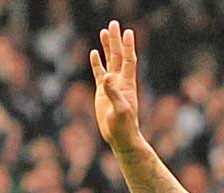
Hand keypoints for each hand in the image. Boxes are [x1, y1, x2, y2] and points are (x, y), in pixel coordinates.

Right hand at [90, 21, 140, 151]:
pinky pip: (99, 73)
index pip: (128, 60)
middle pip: (118, 56)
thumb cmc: (123, 126)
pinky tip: (94, 53)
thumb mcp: (119, 110)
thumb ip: (113, 93)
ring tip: (104, 32)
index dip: (128, 46)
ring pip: (109, 62)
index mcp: (127, 84)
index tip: (127, 32)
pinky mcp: (102, 92)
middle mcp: (120, 82)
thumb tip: (107, 76)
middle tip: (113, 24)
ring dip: (107, 47)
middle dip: (116, 40)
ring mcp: (111, 86)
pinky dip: (97, 63)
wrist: (120, 137)